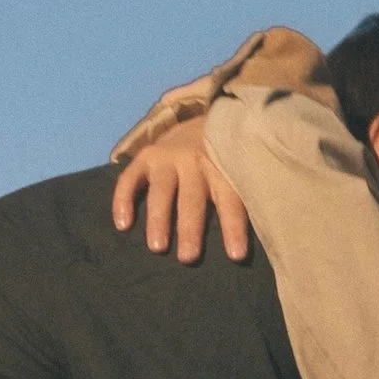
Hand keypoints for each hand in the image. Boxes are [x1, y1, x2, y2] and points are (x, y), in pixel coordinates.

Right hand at [109, 116, 251, 262]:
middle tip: (188, 258)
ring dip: (159, 218)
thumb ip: (241, 195)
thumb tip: (255, 234)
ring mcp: (167, 157)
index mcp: (221, 167)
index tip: (236, 255)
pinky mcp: (146, 156)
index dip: (233, 227)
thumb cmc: (222, 157)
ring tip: (157, 248)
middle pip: (192, 198)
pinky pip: (130, 179)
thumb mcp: (236, 168)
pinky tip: (123, 225)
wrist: (201, 119)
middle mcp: (194, 161)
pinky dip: (123, 200)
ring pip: (162, 190)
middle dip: (190, 228)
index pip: (229, 199)